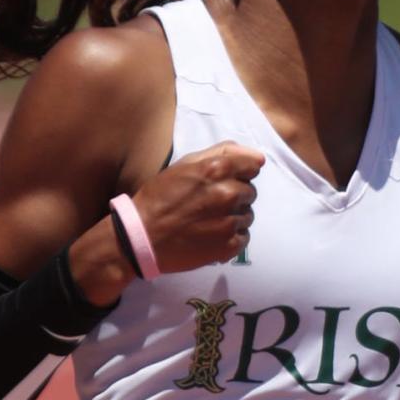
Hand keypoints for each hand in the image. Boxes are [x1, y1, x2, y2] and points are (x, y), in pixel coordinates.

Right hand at [133, 142, 263, 273]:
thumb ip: (222, 153)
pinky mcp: (228, 246)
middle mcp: (228, 194)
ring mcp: (230, 222)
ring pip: (247, 216)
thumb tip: (257, 158)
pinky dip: (231, 238)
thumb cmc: (159, 197)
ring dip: (233, 217)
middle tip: (210, 204)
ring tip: (208, 221)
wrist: (141, 236)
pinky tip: (211, 236)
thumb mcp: (184, 165)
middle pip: (250, 192)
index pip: (253, 166)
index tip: (225, 181)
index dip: (241, 173)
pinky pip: (244, 238)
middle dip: (235, 196)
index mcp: (217, 170)